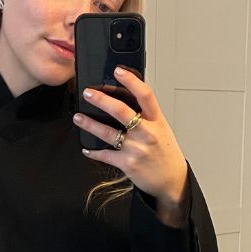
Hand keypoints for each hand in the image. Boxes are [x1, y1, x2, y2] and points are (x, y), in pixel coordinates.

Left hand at [74, 66, 188, 225]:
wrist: (171, 181)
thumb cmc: (166, 154)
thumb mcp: (162, 130)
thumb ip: (147, 116)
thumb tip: (126, 100)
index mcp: (157, 121)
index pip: (145, 95)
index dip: (131, 81)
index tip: (118, 71)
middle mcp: (147, 133)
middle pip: (121, 111)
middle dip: (102, 100)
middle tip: (88, 93)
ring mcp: (136, 148)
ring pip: (108, 133)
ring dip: (90, 124)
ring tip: (78, 117)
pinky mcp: (127, 164)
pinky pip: (105, 155)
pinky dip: (94, 152)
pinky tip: (87, 148)